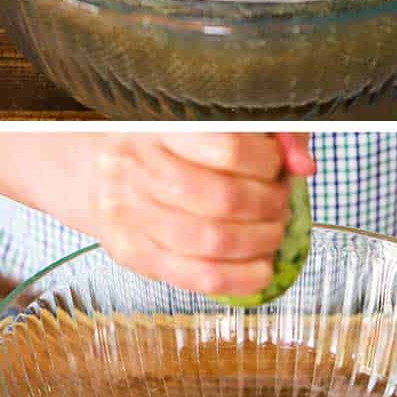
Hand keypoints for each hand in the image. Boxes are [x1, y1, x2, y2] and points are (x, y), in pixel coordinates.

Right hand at [0, 131, 315, 297]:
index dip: (266, 163)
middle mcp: (134, 163)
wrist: (92, 165)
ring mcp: (126, 210)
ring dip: (259, 243)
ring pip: (208, 241)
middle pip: (220, 199)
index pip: (225, 146)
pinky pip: (193, 276)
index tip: (277, 165)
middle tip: (283, 204)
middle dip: (268, 208)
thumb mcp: (208, 117)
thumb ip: (267, 131)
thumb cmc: (165, 140)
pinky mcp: (128, 250)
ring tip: (275, 233)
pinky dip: (238, 279)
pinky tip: (261, 270)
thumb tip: (304, 165)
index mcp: (157, 120)